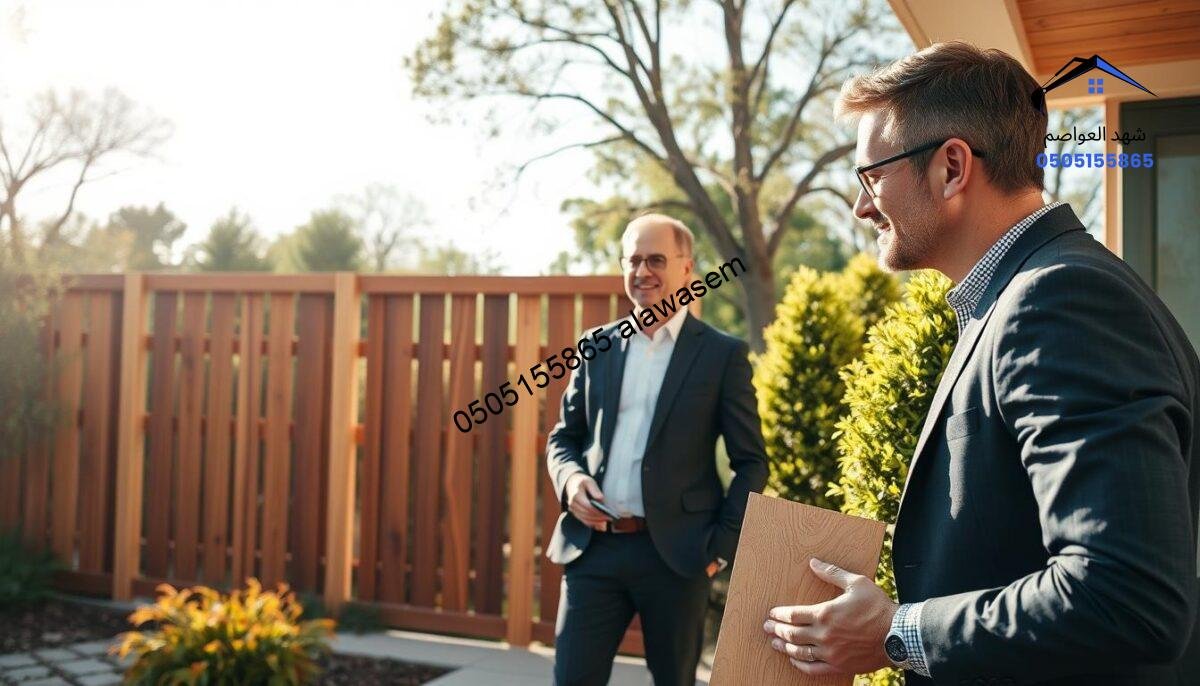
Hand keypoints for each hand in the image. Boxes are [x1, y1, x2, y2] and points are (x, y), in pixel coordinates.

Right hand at [566, 474, 608, 530]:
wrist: (571, 483)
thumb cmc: (582, 482)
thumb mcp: (589, 481)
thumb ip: (595, 489)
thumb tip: (601, 498)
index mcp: (576, 495)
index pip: (588, 506)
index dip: (598, 511)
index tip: (607, 513)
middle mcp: (572, 504)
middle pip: (587, 514)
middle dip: (598, 517)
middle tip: (609, 518)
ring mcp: (572, 509)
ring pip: (585, 519)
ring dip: (596, 522)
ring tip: (606, 520)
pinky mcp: (575, 513)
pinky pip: (583, 520)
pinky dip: (592, 523)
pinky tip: (600, 523)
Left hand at [762, 558, 896, 676]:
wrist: (898, 635)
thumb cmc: (878, 607)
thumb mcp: (856, 583)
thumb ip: (832, 573)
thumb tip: (813, 561)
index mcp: (825, 614)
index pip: (793, 615)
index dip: (779, 615)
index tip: (772, 614)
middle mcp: (824, 635)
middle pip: (791, 634)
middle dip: (776, 630)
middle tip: (767, 628)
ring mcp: (830, 653)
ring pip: (799, 652)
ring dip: (784, 647)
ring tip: (775, 643)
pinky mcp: (839, 666)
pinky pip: (814, 669)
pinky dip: (801, 665)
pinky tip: (794, 660)